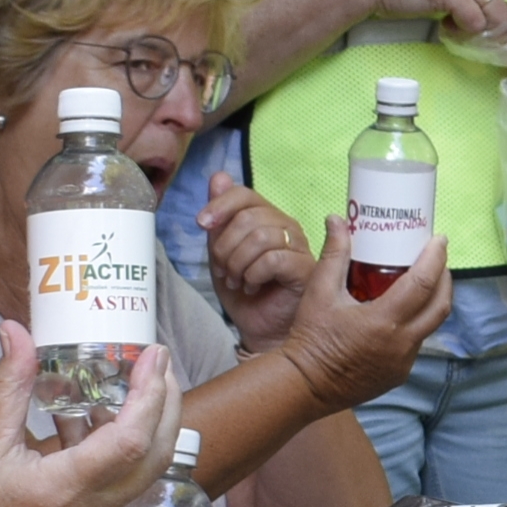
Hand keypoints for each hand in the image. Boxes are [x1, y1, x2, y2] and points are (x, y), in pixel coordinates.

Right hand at [0, 325, 179, 506]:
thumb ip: (8, 388)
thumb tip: (16, 333)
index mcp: (65, 490)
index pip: (131, 440)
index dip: (150, 394)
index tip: (153, 355)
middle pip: (156, 454)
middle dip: (165, 403)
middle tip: (154, 362)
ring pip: (142, 470)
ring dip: (145, 425)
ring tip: (123, 382)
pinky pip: (120, 484)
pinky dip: (119, 448)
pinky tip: (90, 420)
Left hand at [205, 181, 314, 351]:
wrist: (260, 330)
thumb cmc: (245, 293)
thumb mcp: (222, 253)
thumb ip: (220, 218)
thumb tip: (219, 176)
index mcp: (267, 218)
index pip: (244, 194)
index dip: (220, 205)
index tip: (201, 224)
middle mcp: (286, 226)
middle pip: (249, 217)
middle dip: (225, 246)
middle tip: (222, 270)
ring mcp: (299, 246)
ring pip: (261, 236)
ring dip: (238, 263)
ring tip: (236, 280)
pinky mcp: (306, 268)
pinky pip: (273, 259)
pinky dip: (253, 274)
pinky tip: (252, 286)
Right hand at [277, 211, 450, 408]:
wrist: (304, 385)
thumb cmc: (309, 339)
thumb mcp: (319, 292)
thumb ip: (334, 254)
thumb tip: (337, 220)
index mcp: (384, 321)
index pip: (424, 283)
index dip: (435, 258)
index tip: (439, 240)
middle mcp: (401, 344)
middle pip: (441, 306)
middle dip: (445, 278)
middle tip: (438, 258)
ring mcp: (402, 363)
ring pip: (430, 326)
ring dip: (431, 302)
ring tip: (423, 281)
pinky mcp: (398, 375)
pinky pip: (416, 344)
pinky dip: (415, 323)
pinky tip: (403, 312)